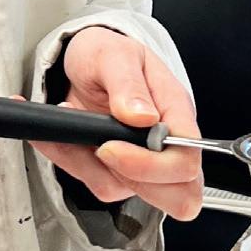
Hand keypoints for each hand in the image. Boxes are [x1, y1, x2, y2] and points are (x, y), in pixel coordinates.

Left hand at [33, 27, 202, 219]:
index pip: (185, 161)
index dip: (150, 167)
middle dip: (133, 181)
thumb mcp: (113, 54)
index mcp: (176, 111)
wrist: (82, 64)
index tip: (109, 146)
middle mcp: (166, 142)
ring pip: (130, 193)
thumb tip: (143, 117)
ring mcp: (143, 161)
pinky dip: (71, 162)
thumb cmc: (106, 55)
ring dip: (88, 165)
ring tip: (73, 125)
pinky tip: (64, 137)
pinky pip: (97, 183)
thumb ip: (127, 83)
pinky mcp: (117, 170)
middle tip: (99, 148)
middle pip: (181, 196)